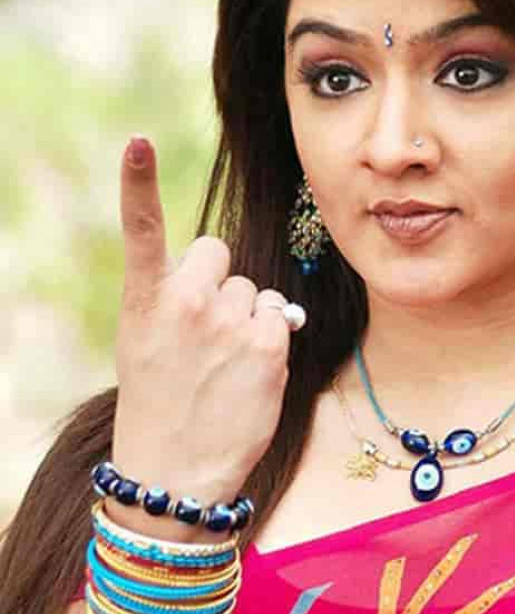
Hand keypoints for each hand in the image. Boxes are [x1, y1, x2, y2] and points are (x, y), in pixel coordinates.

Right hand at [111, 136, 292, 510]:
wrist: (174, 470)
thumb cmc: (159, 402)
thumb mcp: (144, 342)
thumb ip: (175, 299)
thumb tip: (235, 282)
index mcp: (146, 299)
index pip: (143, 230)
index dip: (139, 183)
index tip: (137, 143)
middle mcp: (186, 301)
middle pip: (218, 253)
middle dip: (217, 282)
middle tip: (202, 331)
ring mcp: (229, 322)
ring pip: (254, 289)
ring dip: (246, 315)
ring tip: (222, 362)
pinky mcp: (268, 345)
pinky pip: (278, 317)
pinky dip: (269, 339)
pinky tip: (247, 373)